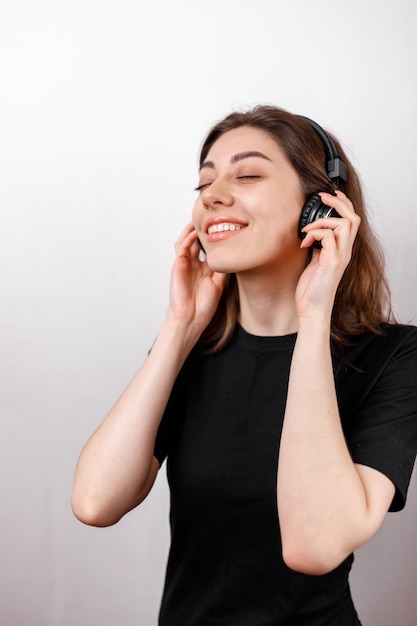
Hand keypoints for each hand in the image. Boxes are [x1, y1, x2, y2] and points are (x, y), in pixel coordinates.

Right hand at [167, 222, 226, 331]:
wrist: (191, 318)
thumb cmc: (204, 306)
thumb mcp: (219, 283)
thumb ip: (224, 269)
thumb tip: (234, 256)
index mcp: (203, 269)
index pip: (207, 248)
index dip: (213, 238)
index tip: (223, 228)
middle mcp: (193, 264)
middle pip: (195, 241)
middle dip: (201, 229)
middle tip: (210, 217)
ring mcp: (185, 264)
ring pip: (186, 240)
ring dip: (192, 230)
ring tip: (200, 219)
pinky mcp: (178, 266)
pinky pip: (181, 248)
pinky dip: (187, 238)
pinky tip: (195, 232)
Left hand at [295, 191, 359, 320]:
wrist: (312, 309)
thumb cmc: (312, 289)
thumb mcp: (314, 262)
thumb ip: (318, 247)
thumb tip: (312, 233)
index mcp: (342, 250)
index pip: (351, 221)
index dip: (343, 204)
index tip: (330, 195)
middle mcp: (345, 252)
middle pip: (353, 218)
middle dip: (338, 203)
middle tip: (322, 198)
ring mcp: (340, 257)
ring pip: (345, 224)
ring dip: (324, 220)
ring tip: (307, 229)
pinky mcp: (332, 263)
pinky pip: (329, 237)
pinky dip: (315, 234)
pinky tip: (305, 243)